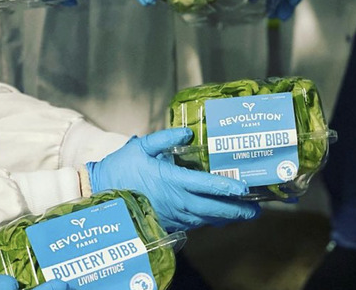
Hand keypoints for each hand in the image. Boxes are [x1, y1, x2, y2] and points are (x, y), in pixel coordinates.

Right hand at [87, 128, 259, 231]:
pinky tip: (219, 218)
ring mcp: (172, 215)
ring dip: (226, 217)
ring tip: (244, 214)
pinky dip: (209, 221)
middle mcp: (176, 201)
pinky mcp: (167, 223)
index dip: (227, 187)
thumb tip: (187, 132)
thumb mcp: (141, 147)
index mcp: (172, 180)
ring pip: (205, 218)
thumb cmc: (120, 169)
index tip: (245, 188)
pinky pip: (194, 224)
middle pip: (213, 208)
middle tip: (256, 210)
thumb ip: (166, 138)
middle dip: (236, 210)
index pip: (207, 185)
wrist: (99, 195)